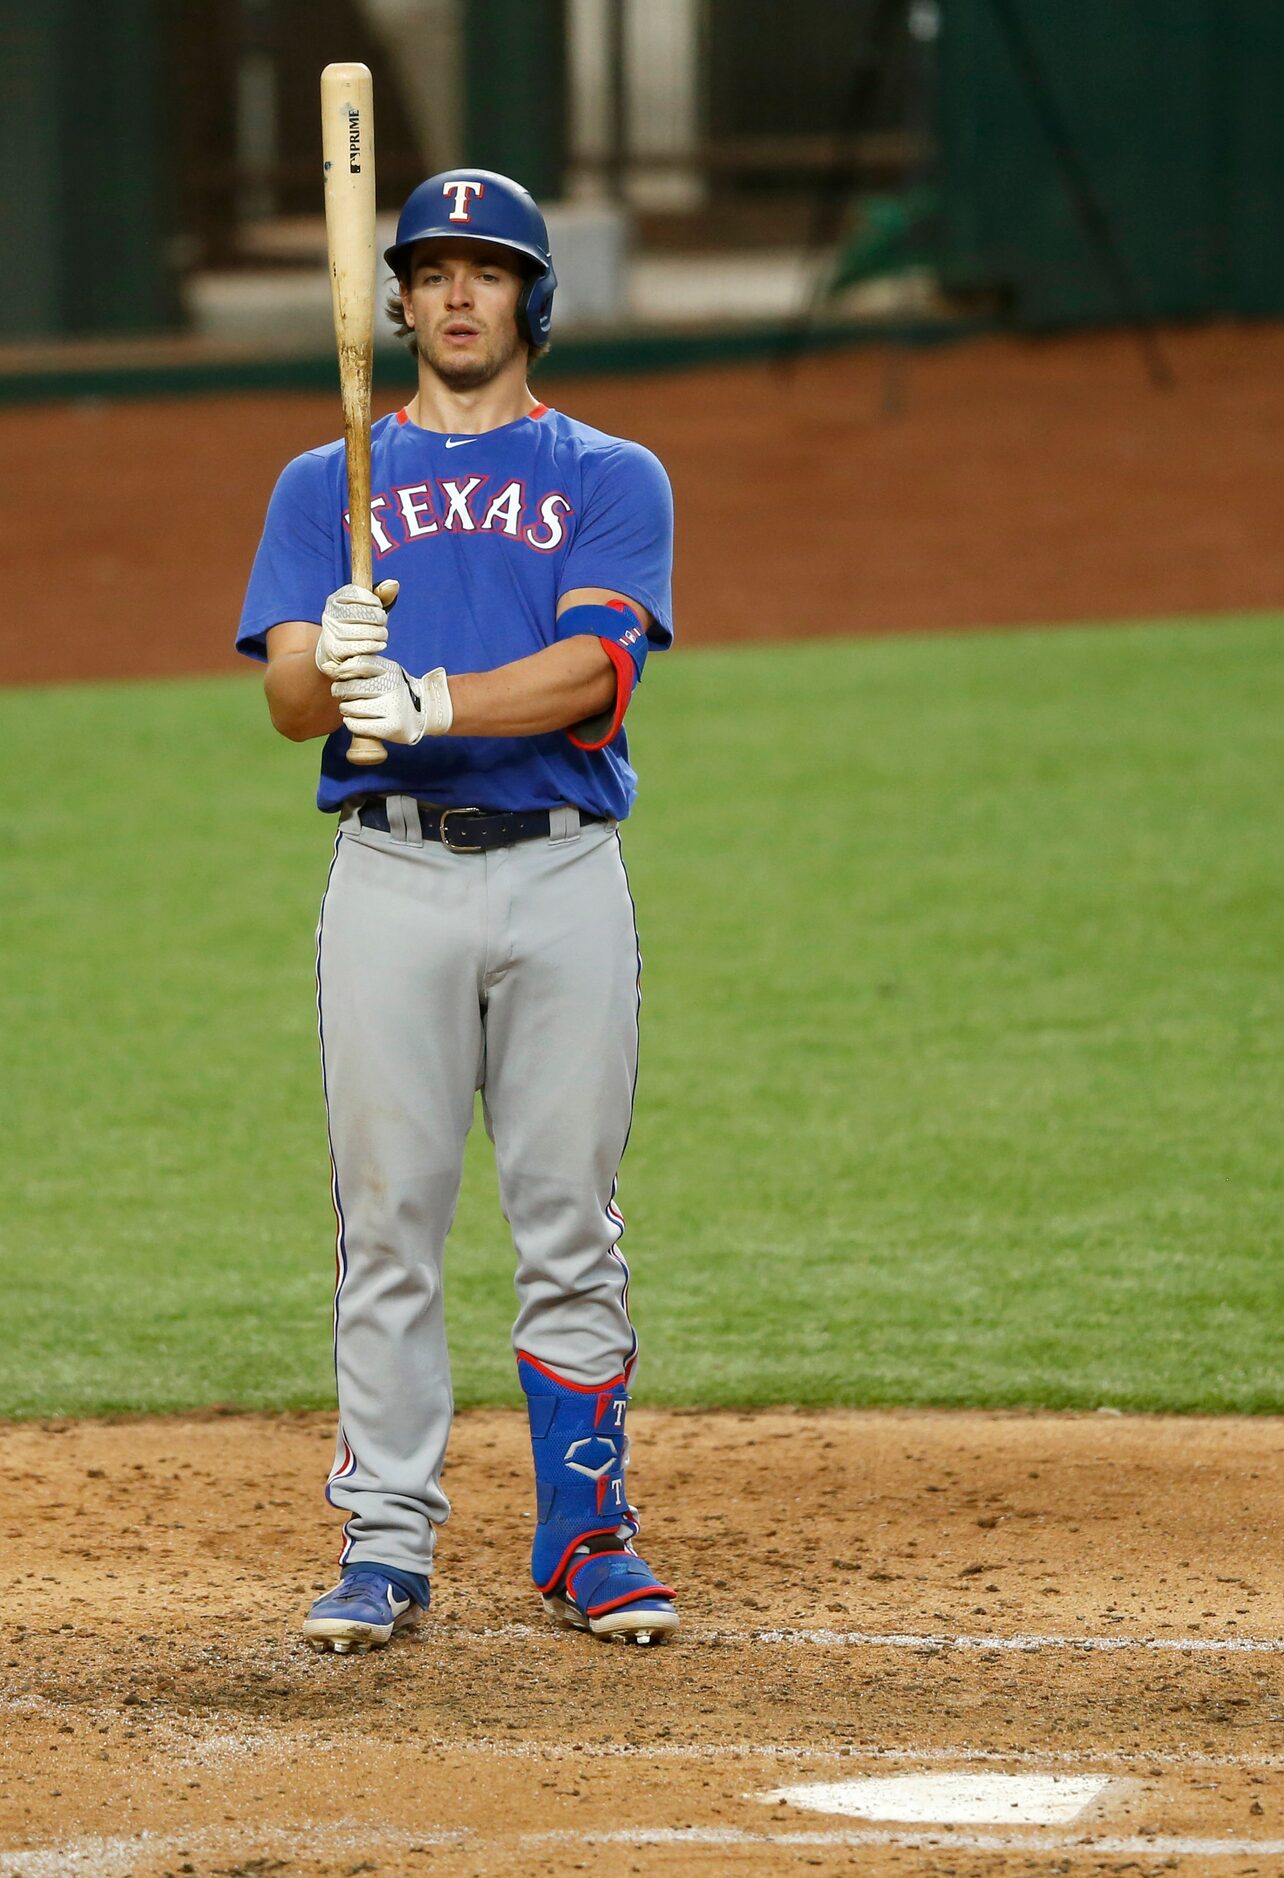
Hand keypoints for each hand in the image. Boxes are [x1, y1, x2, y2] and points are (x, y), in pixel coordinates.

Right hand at [315, 579, 399, 678]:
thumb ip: (381, 596)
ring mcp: (330, 632)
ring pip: (362, 630)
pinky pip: (358, 647)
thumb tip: (393, 584)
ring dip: (379, 633)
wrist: (336, 654)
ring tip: (381, 635)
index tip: (378, 608)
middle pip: (362, 612)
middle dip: (379, 618)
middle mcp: (330, 613)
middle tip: (382, 624)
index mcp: (336, 599)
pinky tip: (379, 645)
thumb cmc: (357, 627)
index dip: (374, 602)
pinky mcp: (334, 650)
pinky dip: (373, 646)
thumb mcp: (368, 609)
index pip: (358, 593)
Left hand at [332, 657, 452, 744]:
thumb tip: (335, 667)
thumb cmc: (396, 689)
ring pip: (354, 708)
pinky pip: (360, 726)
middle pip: (354, 687)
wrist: (423, 711)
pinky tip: (351, 720)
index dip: (345, 668)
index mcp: (391, 670)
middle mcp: (393, 688)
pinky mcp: (391, 728)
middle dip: (340, 690)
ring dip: (345, 708)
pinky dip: (350, 723)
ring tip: (346, 707)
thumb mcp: (388, 671)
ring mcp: (393, 708)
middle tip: (338, 692)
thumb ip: (367, 665)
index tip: (340, 674)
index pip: (361, 664)